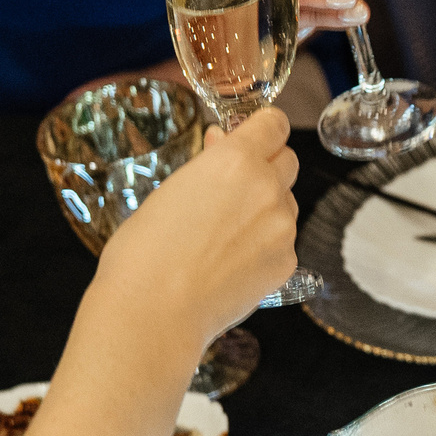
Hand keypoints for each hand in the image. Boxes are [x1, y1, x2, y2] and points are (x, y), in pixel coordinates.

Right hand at [95, 107, 298, 345]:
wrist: (156, 311)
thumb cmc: (146, 251)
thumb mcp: (170, 190)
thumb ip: (208, 163)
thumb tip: (224, 141)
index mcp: (236, 161)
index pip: (274, 124)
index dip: (265, 128)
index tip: (257, 133)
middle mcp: (268, 189)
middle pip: (288, 161)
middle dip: (268, 166)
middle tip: (235, 186)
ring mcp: (283, 228)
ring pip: (287, 203)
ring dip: (267, 208)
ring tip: (224, 233)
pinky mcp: (287, 262)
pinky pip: (283, 241)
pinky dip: (265, 245)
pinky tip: (231, 261)